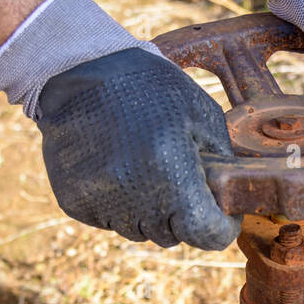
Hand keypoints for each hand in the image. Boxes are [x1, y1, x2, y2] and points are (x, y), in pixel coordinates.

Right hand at [38, 49, 237, 248]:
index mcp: (171, 173)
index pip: (207, 234)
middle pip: (173, 235)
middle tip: (176, 176)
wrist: (80, 68)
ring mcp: (101, 201)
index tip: (222, 215)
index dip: (221, 227)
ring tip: (142, 164)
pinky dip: (117, 202)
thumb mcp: (202, 114)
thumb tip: (229, 200)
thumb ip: (221, 163)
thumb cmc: (148, 86)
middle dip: (183, 214)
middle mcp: (135, 195)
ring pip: (140, 230)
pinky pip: (108, 219)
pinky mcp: (74, 202)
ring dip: (149, 209)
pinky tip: (114, 164)